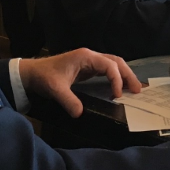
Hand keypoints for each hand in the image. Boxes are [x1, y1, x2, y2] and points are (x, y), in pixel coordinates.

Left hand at [18, 49, 142, 117]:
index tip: (118, 95)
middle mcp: (91, 56)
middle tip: (138, 90)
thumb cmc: (44, 77)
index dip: (116, 80)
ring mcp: (90, 61)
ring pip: (114, 64)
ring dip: (124, 75)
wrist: (31, 73)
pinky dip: (116, 77)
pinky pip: (107, 70)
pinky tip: (120, 87)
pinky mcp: (88, 67)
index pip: (109, 65)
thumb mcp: (55, 89)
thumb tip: (80, 113)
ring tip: (134, 89)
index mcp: (86, 57)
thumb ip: (68, 101)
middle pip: (116, 62)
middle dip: (128, 75)